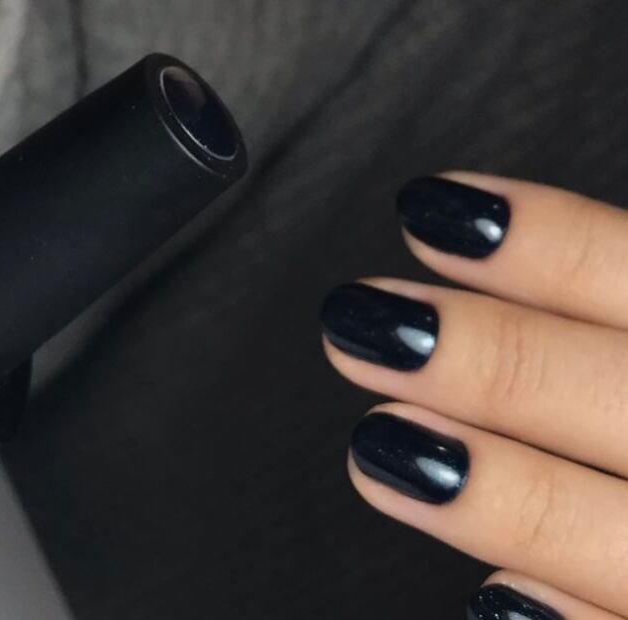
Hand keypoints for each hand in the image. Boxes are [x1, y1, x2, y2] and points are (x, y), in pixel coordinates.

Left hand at [321, 173, 627, 617]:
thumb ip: (593, 329)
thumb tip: (475, 240)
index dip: (542, 239)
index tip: (427, 211)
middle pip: (619, 392)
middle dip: (484, 354)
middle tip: (358, 323)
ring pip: (618, 532)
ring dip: (494, 487)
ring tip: (377, 445)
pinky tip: (491, 601)